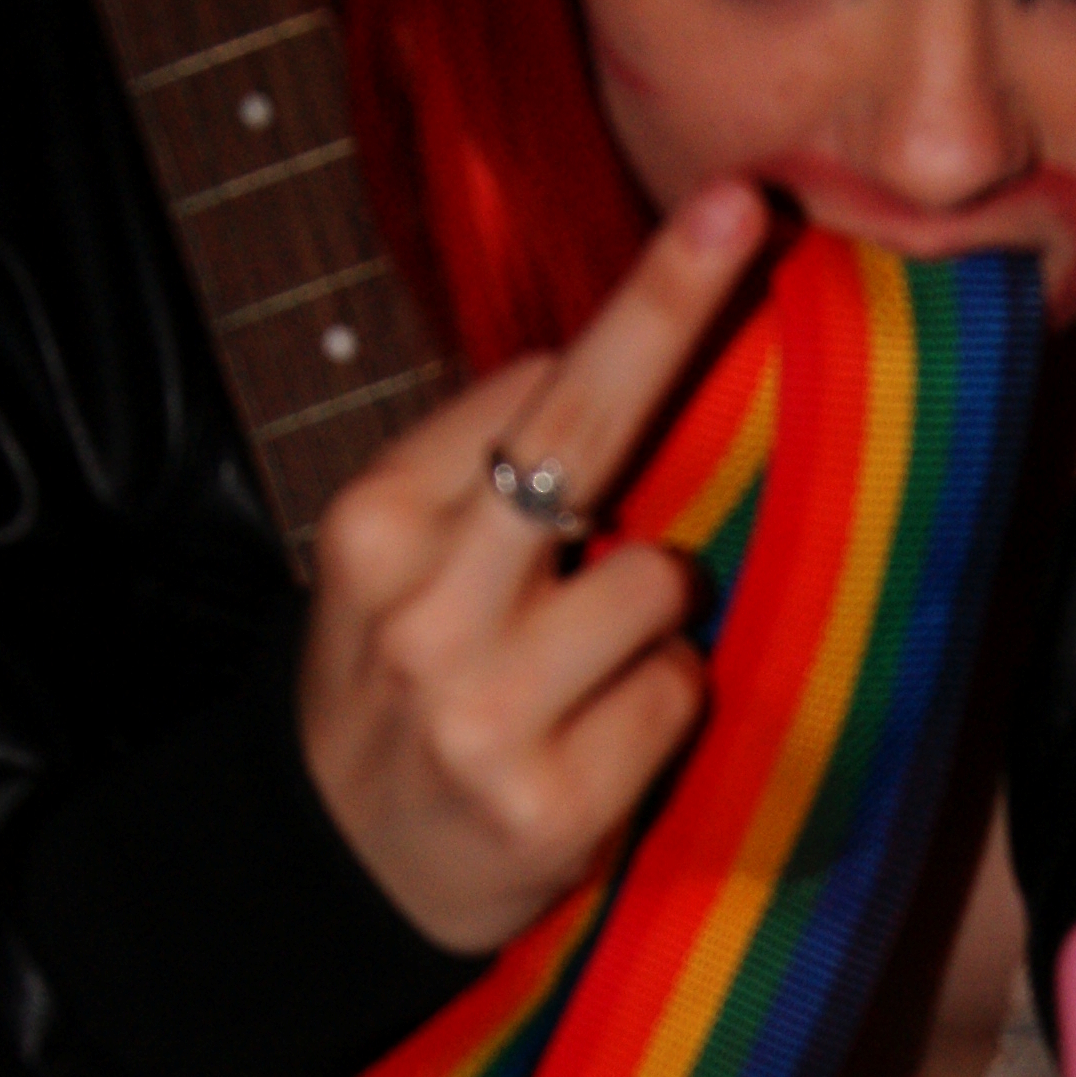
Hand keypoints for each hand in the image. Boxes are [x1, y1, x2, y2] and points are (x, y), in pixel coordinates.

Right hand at [298, 182, 769, 951]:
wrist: (333, 870)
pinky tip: (593, 742)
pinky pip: (674, 691)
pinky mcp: (550, 803)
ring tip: (579, 670)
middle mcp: (421, 607)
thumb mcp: (393, 566)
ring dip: (652, 615)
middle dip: (667, 309)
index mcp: (377, 524)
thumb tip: (593, 358)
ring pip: (655, 581)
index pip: (532, 385)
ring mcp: (483, 709)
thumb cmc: (396, 686)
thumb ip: (479, 473)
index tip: (722, 212)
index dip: (642, 308)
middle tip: (742, 206)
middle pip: (581, 430)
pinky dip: (659, 707)